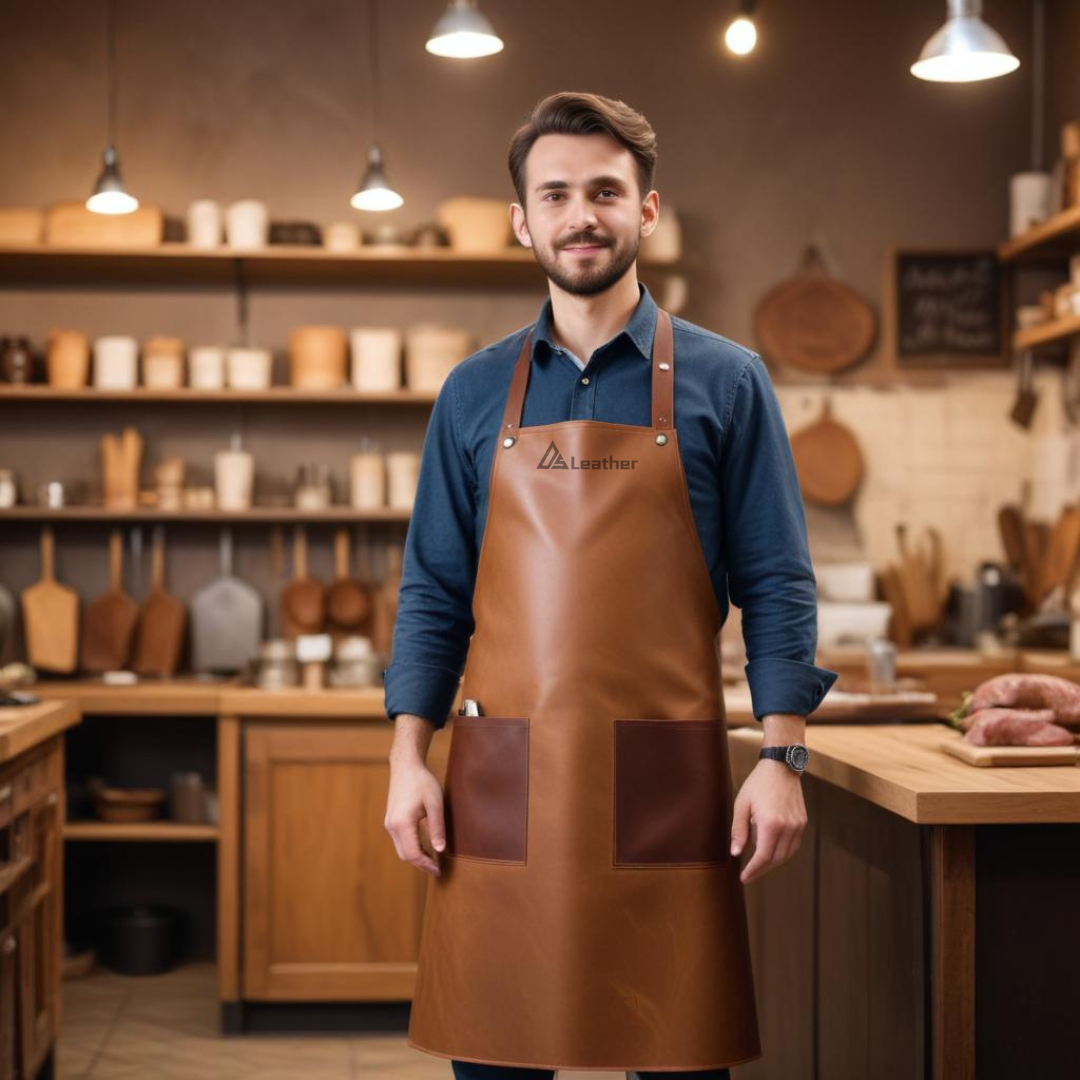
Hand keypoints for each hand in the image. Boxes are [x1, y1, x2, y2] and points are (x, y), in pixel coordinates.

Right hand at [384, 758, 445, 876]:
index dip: (426, 865)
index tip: (439, 871)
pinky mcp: (391, 820)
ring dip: (416, 857)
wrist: (406, 766)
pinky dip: (412, 848)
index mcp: (402, 823)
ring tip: (434, 860)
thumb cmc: (423, 782)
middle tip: (438, 868)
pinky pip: (400, 841)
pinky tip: (425, 847)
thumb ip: (437, 827)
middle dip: (421, 864)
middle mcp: (392, 826)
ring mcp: (389, 824)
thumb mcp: (435, 803)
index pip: (413, 854)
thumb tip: (440, 850)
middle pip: (405, 855)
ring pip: (402, 849)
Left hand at [729, 759, 806, 884]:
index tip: (744, 878)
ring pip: (786, 855)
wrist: (781, 767)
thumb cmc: (758, 784)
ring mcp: (798, 826)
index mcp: (771, 823)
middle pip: (775, 859)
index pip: (763, 856)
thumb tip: (736, 853)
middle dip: (761, 869)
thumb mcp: (742, 804)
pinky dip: (782, 853)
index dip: (753, 870)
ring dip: (772, 863)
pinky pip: (793, 846)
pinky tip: (770, 851)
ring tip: (758, 864)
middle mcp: (788, 827)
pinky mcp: (802, 823)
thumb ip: (738, 830)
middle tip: (749, 874)